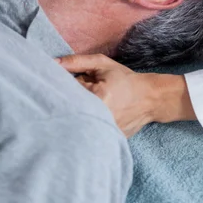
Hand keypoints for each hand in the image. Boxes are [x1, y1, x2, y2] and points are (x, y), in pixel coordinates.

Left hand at [57, 54, 195, 136]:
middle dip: (67, 100)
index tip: (72, 84)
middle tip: (81, 94)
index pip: (66, 90)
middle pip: (68, 108)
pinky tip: (90, 118)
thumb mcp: (102, 64)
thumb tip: (52, 62)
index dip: (64, 84)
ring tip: (90, 106)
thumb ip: (77, 62)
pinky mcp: (105, 140)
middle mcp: (99, 116)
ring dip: (74, 113)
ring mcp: (103, 131)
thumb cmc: (124, 79)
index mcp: (97, 95)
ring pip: (74, 121)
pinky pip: (85, 132)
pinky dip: (83, 125)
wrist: (149, 99)